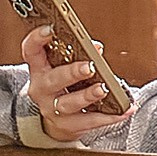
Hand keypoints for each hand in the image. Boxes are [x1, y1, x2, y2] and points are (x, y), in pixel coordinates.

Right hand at [21, 28, 127, 146]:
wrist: (54, 122)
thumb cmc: (63, 87)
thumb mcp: (61, 68)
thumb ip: (77, 56)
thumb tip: (97, 49)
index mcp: (39, 69)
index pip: (31, 51)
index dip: (38, 39)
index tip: (51, 29)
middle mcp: (42, 90)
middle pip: (53, 80)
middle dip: (72, 72)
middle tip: (89, 66)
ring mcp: (52, 110)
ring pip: (68, 103)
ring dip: (88, 95)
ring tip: (104, 89)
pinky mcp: (67, 126)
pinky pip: (89, 121)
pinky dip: (109, 117)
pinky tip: (124, 110)